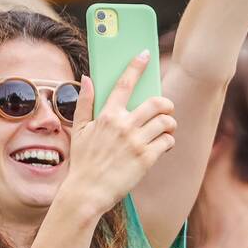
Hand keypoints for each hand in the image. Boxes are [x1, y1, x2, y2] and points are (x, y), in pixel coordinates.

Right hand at [62, 51, 176, 217]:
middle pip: (157, 103)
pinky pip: (168, 141)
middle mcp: (123, 125)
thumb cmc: (83, 162)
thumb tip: (87, 78)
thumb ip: (84, 103)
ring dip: (169, 124)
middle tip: (165, 110)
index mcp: (107, 116)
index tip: (144, 54)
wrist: (87, 192)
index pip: (124, 84)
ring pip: (166, 121)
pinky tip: (162, 145)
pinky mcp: (146, 158)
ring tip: (165, 129)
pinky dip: (169, 141)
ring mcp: (136, 142)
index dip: (136, 66)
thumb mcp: (78, 131)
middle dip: (166, 104)